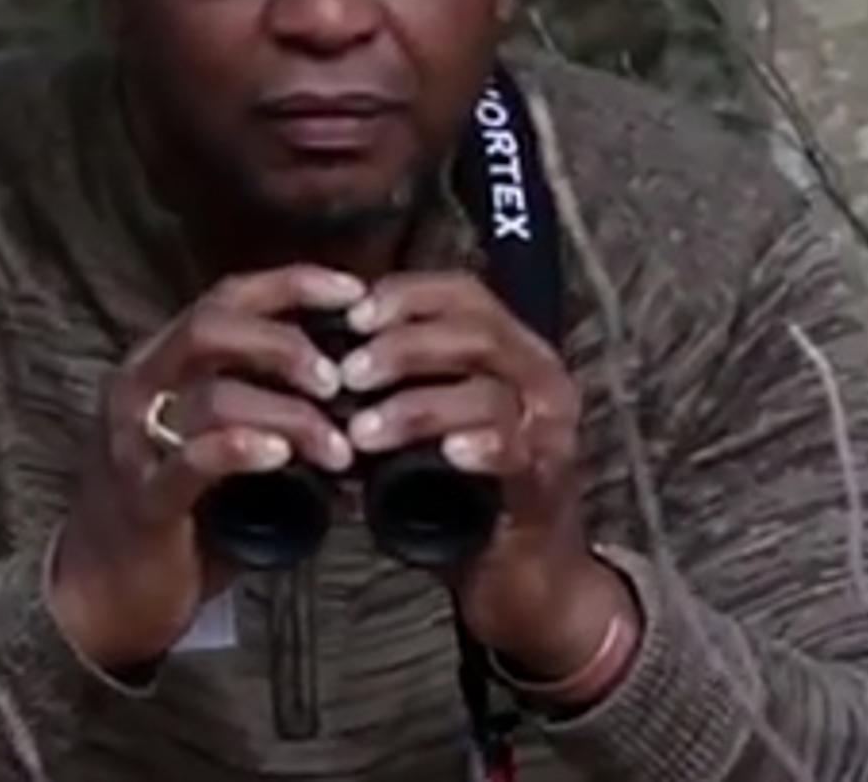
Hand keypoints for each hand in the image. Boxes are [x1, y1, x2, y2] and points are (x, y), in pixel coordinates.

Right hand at [45, 264, 367, 671]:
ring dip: (289, 416)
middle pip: (211, 327)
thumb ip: (271, 422)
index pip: (226, 298)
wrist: (103, 593)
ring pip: (212, 396)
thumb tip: (363, 418)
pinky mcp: (144, 499)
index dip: (291, 285)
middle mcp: (140, 388)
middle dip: (286, 343)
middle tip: (339, 378)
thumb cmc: (178, 516)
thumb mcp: (219, 450)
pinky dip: (240, 450)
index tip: (352, 292)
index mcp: (160, 364)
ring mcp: (135, 442)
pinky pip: (191, 462)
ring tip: (339, 449)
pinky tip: (281, 457)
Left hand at [337, 272, 634, 688]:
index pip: (463, 293)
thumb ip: (391, 385)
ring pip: (489, 393)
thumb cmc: (461, 490)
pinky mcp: (548, 484)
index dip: (406, 295)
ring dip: (417, 407)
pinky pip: (517, 452)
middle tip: (346, 375)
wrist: (523, 575)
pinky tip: (445, 454)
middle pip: (476, 334)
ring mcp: (551, 432)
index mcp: (512, 350)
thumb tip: (316, 356)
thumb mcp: (425, 422)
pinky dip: (478, 447)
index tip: (352, 314)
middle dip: (402, 348)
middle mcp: (542, 380)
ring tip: (363, 431)